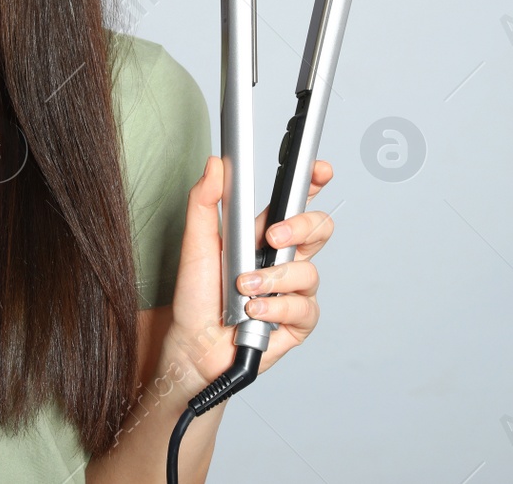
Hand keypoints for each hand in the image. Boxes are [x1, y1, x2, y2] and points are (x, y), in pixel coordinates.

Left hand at [161, 155, 334, 392]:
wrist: (193, 346)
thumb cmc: (196, 297)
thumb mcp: (195, 244)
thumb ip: (204, 201)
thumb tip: (215, 165)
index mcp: (263, 235)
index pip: (296, 202)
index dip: (313, 183)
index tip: (319, 170)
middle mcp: (282, 260)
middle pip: (319, 229)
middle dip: (302, 227)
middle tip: (272, 236)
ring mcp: (293, 291)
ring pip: (309, 271)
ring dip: (274, 279)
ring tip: (244, 287)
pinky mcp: (296, 322)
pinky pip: (304, 308)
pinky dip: (277, 308)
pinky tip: (255, 311)